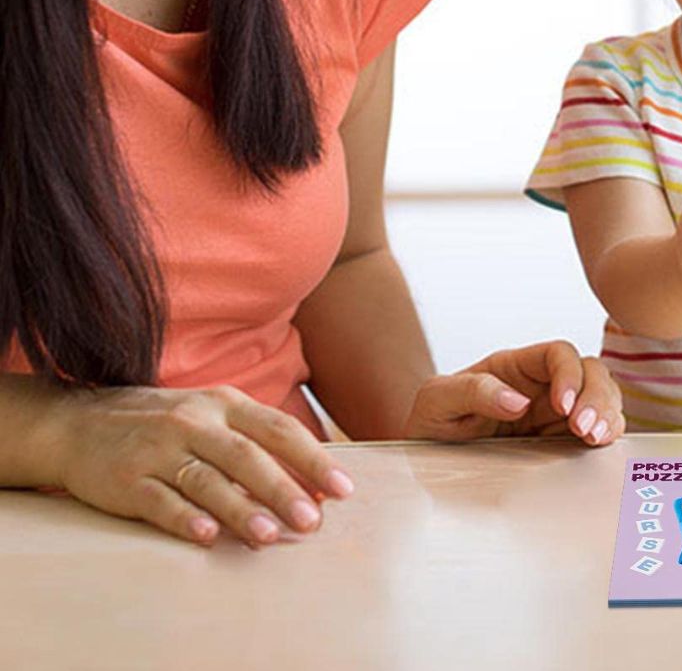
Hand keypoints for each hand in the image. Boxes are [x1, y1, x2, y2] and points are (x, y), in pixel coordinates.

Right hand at [56, 384, 353, 547]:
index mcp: (224, 404)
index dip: (312, 459)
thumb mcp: (211, 416)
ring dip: (240, 509)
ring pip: (207, 480)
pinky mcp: (126, 478)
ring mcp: (159, 448)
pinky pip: (159, 501)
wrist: (80, 420)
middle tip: (312, 521)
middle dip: (282, 489)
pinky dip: (184, 518)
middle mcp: (195, 422)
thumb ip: (256, 443)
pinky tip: (207, 537)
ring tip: (268, 536)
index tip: (342, 489)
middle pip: (246, 456)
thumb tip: (312, 484)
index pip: (278, 429)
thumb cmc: (163, 422)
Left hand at [404, 340, 623, 446]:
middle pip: (589, 371)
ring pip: (601, 397)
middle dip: (596, 396)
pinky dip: (608, 434)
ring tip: (596, 440)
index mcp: (513, 367)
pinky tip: (600, 446)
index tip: (562, 406)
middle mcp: (541, 385)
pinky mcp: (561, 441)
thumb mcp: (436, 400)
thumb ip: (472, 391)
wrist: (425, 463)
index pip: (557, 353)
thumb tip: (517, 400)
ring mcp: (554, 413)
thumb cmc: (430, 421)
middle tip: (586, 429)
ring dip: (607, 414)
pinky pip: (598, 428)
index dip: (568, 374)